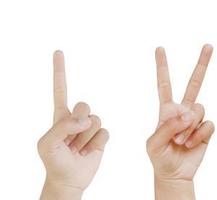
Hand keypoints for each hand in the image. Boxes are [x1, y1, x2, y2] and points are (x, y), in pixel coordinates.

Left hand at [38, 51, 109, 198]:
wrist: (69, 179)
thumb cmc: (54, 161)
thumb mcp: (48, 143)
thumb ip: (63, 126)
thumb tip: (85, 119)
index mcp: (59, 115)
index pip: (60, 88)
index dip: (59, 71)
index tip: (59, 52)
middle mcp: (76, 117)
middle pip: (84, 105)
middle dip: (79, 122)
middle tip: (71, 139)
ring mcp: (89, 127)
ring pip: (96, 120)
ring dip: (85, 138)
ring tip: (77, 149)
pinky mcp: (101, 137)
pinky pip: (105, 133)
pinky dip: (95, 144)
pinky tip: (87, 152)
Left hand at [146, 45, 214, 185]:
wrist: (175, 173)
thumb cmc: (160, 157)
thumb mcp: (154, 143)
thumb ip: (168, 126)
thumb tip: (188, 115)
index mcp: (166, 110)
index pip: (164, 84)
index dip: (162, 67)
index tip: (160, 49)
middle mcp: (183, 110)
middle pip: (194, 84)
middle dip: (201, 64)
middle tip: (208, 46)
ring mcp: (195, 120)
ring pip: (199, 109)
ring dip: (189, 127)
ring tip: (181, 140)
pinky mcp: (206, 130)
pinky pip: (207, 125)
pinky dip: (198, 135)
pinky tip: (191, 144)